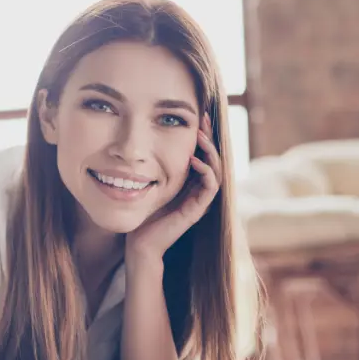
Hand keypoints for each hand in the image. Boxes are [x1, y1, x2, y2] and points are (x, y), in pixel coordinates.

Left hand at [126, 115, 220, 260]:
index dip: (204, 136)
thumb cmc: (143, 214)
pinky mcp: (197, 211)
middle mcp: (199, 191)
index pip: (205, 155)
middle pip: (215, 159)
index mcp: (191, 184)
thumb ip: (156, 167)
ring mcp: (200, 201)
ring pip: (218, 171)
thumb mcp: (151, 183)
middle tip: (204, 120)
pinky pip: (211, 187)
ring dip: (210, 152)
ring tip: (200, 137)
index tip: (199, 116)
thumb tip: (150, 141)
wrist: (140, 243)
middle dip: (210, 138)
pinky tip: (194, 160)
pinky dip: (206, 172)